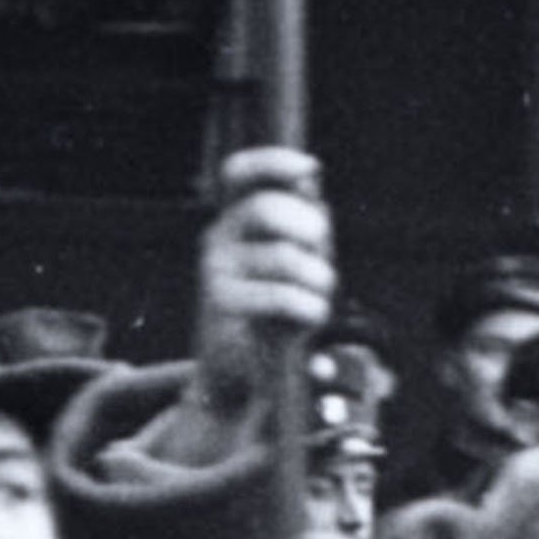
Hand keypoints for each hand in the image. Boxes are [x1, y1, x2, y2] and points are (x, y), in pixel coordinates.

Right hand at [156, 148, 335, 465]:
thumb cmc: (270, 316)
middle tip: (324, 252)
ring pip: (283, 257)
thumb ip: (301, 227)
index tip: (310, 169)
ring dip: (317, 278)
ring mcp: (215, 273)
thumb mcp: (289, 267)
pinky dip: (310, 307)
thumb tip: (311, 182)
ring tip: (320, 296)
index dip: (272, 163)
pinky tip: (312, 317)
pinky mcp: (221, 308)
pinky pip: (281, 296)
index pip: (239, 176)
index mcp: (234, 224)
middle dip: (307, 226)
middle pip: (264, 209)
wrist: (235, 374)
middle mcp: (217, 241)